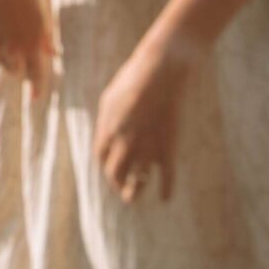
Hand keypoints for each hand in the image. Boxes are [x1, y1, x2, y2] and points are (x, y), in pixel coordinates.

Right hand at [0, 0, 53, 98]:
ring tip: (2, 52)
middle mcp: (13, 49)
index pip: (36, 75)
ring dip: (0, 60)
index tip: (35, 100)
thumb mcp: (42, 17)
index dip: (36, 89)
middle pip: (13, 71)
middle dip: (17, 69)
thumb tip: (54, 53)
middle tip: (19, 63)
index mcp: (32, 45)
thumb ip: (46, 38)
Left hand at [94, 29, 201, 202]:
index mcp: (107, 128)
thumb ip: (107, 118)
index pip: (100, 157)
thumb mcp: (111, 97)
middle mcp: (123, 142)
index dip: (104, 165)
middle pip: (114, 173)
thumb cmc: (134, 78)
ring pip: (136, 180)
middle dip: (115, 182)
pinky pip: (166, 177)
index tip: (110, 168)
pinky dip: (165, 190)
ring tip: (131, 198)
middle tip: (119, 187)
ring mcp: (145, 147)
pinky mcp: (168, 147)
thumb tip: (106, 133)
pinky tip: (165, 198)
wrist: (161, 69)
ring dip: (133, 192)